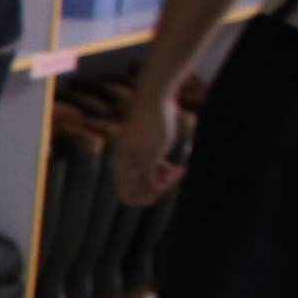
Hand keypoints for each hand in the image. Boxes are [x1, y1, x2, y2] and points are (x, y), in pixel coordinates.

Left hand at [103, 75, 194, 207]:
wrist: (151, 99)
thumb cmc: (151, 121)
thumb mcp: (150, 145)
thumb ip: (153, 163)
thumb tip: (163, 178)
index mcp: (119, 161)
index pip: (124, 194)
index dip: (142, 195)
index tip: (157, 183)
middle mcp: (122, 163)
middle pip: (129, 198)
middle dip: (151, 196)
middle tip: (168, 182)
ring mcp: (134, 160)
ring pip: (143, 192)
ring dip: (162, 189)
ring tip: (176, 172)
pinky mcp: (148, 154)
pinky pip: (152, 183)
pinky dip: (166, 184)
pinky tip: (179, 171)